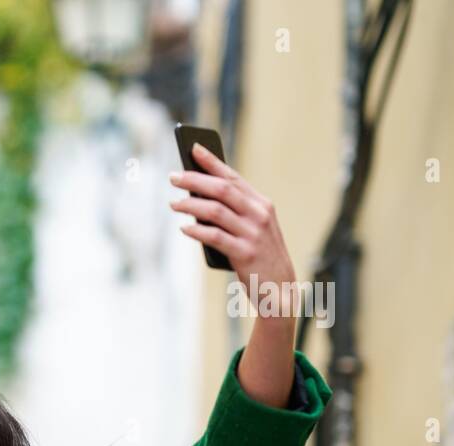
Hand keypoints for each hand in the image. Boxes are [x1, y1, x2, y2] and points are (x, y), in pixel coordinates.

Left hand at [169, 144, 298, 318]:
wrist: (279, 288)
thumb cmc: (259, 255)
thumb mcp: (251, 229)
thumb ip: (231, 213)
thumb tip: (196, 199)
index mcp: (261, 204)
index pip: (233, 177)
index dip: (212, 162)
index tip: (193, 149)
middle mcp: (259, 214)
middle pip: (222, 190)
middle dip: (195, 180)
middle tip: (173, 177)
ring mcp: (253, 233)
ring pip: (215, 211)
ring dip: (190, 205)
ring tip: (173, 203)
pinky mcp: (245, 253)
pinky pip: (215, 237)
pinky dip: (197, 231)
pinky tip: (185, 227)